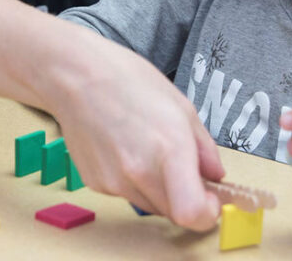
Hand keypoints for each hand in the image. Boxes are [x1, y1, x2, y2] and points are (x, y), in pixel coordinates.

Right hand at [48, 27, 224, 230]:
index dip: (207, 215)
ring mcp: (115, 182)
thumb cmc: (129, 81)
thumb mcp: (181, 106)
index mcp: (170, 150)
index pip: (192, 214)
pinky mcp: (96, 184)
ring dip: (159, 190)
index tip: (211, 201)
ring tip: (148, 150)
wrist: (76, 76)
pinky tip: (124, 148)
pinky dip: (133, 181)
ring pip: (150, 205)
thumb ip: (204, 148)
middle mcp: (141, 173)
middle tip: (183, 170)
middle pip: (174, 213)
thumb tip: (215, 176)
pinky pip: (126, 193)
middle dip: (186, 198)